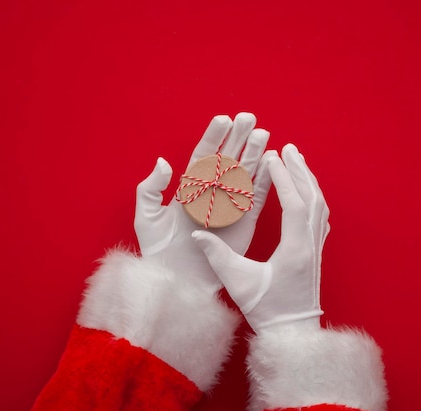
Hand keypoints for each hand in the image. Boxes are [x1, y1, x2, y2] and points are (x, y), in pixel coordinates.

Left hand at [134, 113, 271, 291]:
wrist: (178, 282)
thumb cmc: (159, 252)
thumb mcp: (147, 218)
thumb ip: (151, 188)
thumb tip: (163, 161)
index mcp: (189, 188)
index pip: (203, 155)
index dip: (214, 137)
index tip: (224, 119)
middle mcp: (212, 193)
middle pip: (228, 159)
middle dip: (239, 138)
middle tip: (250, 118)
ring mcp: (230, 206)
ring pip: (245, 174)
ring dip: (255, 154)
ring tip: (264, 133)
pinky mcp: (244, 221)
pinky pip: (257, 197)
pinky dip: (265, 180)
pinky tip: (273, 163)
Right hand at [192, 144, 329, 330]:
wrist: (292, 333)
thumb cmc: (266, 310)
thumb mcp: (238, 283)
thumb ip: (217, 257)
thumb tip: (197, 235)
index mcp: (295, 249)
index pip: (294, 204)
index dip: (283, 178)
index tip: (273, 156)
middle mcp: (310, 245)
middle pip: (312, 198)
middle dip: (300, 171)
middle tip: (288, 148)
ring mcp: (316, 248)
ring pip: (319, 205)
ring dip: (308, 181)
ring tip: (297, 161)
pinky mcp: (316, 253)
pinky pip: (320, 216)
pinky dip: (313, 196)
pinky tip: (306, 191)